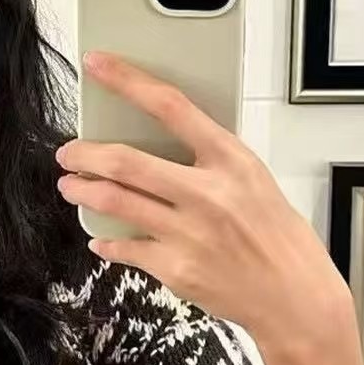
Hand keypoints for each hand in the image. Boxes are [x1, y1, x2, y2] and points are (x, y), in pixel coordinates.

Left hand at [55, 51, 352, 350]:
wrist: (295, 298)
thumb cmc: (278, 239)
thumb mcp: (255, 180)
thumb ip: (212, 160)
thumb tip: (165, 144)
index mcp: (231, 160)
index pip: (171, 106)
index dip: (127, 82)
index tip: (99, 66)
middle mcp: (207, 194)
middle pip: (125, 161)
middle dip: (84, 153)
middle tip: (69, 152)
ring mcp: (188, 234)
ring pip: (114, 202)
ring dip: (82, 191)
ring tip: (72, 185)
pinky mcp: (175, 269)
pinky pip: (124, 248)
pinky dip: (106, 240)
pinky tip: (101, 236)